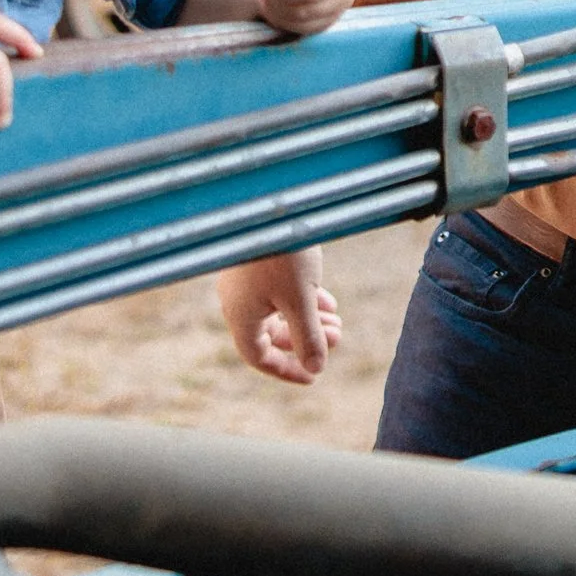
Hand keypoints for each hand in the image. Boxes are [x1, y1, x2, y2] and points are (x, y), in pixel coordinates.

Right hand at [218, 249, 342, 385]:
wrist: (266, 199)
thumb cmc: (280, 252)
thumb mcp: (300, 300)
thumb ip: (308, 337)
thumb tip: (316, 368)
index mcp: (240, 315)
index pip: (258, 357)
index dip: (286, 370)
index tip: (314, 376)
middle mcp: (238, 300)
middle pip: (271, 334)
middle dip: (306, 340)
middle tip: (337, 337)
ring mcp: (246, 280)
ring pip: (278, 311)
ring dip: (308, 319)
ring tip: (337, 319)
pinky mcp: (257, 260)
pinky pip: (278, 291)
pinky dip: (303, 299)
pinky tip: (326, 298)